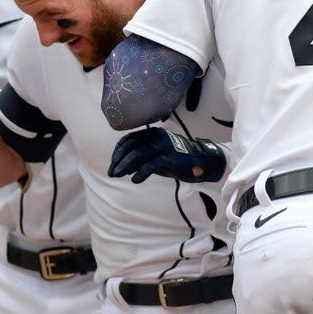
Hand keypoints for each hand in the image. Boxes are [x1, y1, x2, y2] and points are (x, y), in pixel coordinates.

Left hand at [109, 127, 224, 183]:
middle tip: (112, 173)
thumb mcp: (155, 155)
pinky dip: (141, 173)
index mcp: (151, 133)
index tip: (112, 165)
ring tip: (117, 176)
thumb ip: (140, 156)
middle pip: (131, 147)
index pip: (128, 140)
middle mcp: (156, 137)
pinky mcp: (171, 158)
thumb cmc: (173, 159)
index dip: (117, 153)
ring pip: (138, 154)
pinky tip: (135, 180)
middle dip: (118, 161)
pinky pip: (151, 165)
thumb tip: (120, 166)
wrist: (200, 162)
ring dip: (125, 166)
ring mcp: (164, 147)